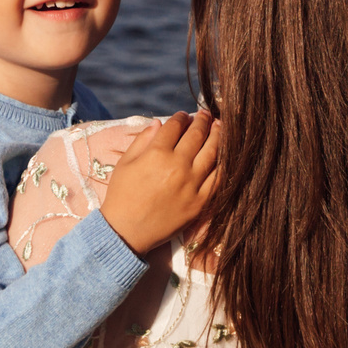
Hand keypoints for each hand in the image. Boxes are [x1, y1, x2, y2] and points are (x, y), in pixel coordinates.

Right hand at [98, 110, 220, 254]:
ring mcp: (191, 184)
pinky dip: (224, 163)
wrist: (127, 231)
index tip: (183, 115)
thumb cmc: (122, 196)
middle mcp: (177, 166)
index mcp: (156, 154)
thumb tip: (158, 123)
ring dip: (217, 135)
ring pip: (212, 152)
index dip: (180, 117)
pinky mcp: (200, 201)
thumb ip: (142, 140)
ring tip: (219, 127)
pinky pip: (218, 178)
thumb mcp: (125, 163)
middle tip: (205, 115)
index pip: (175, 127)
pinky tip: (225, 154)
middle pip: (196, 135)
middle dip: (202, 121)